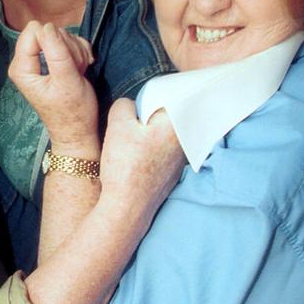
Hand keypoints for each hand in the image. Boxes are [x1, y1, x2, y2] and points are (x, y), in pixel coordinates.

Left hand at [9, 22, 98, 150]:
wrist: (79, 131)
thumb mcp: (66, 80)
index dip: (55, 41)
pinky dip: (80, 53)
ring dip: (76, 52)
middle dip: (68, 48)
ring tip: (78, 73)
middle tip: (75, 70)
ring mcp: (41, 60)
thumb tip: (48, 26)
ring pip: (62, 36)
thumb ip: (56, 52)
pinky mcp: (53, 60)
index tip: (66, 62)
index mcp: (21, 67)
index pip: (35, 31)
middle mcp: (27, 62)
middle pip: (50, 31)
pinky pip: (69, 42)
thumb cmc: (73, 112)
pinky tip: (82, 69)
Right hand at [99, 99, 184, 223]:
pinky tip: (135, 160)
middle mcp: (185, 142)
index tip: (140, 101)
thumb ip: (124, 105)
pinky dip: (150, 152)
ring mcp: (181, 160)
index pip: (172, 96)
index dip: (153, 95)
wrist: (127, 208)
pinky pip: (162, 153)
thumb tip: (130, 107)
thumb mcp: (117, 125)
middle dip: (150, 115)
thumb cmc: (125, 166)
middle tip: (132, 122)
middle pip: (168, 116)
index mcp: (177, 125)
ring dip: (150, 134)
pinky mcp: (172, 174)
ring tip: (131, 143)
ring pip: (164, 135)